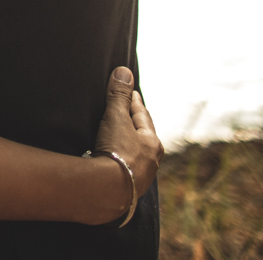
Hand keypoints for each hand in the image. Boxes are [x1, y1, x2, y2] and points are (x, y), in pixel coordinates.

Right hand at [92, 66, 161, 222]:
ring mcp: (141, 177)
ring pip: (136, 155)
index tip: (132, 94)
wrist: (109, 190)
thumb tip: (124, 71)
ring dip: (129, 146)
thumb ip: (119, 96)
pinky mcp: (129, 190)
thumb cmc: (116, 150)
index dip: (135, 103)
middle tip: (127, 114)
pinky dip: (121, 161)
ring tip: (120, 139)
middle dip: (135, 125)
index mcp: (153, 142)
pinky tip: (114, 163)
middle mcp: (152, 161)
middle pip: (143, 137)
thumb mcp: (116, 118)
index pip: (142, 116)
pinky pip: (126, 168)